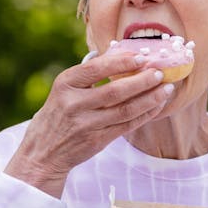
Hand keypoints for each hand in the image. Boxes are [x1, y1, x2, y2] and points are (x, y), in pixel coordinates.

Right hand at [5, 49, 174, 196]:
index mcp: (65, 84)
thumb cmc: (58, 115)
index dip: (121, 62)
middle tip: (159, 72)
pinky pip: (126, 126)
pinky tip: (156, 105)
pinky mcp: (97, 141)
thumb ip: (87, 75)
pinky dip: (144, 115)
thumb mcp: (63, 90)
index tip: (141, 56)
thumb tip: (120, 54)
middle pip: (115, 91)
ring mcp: (86, 125)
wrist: (42, 153)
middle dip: (142, 81)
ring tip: (165, 88)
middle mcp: (74, 104)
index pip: (96, 69)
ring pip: (125, 110)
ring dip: (149, 99)